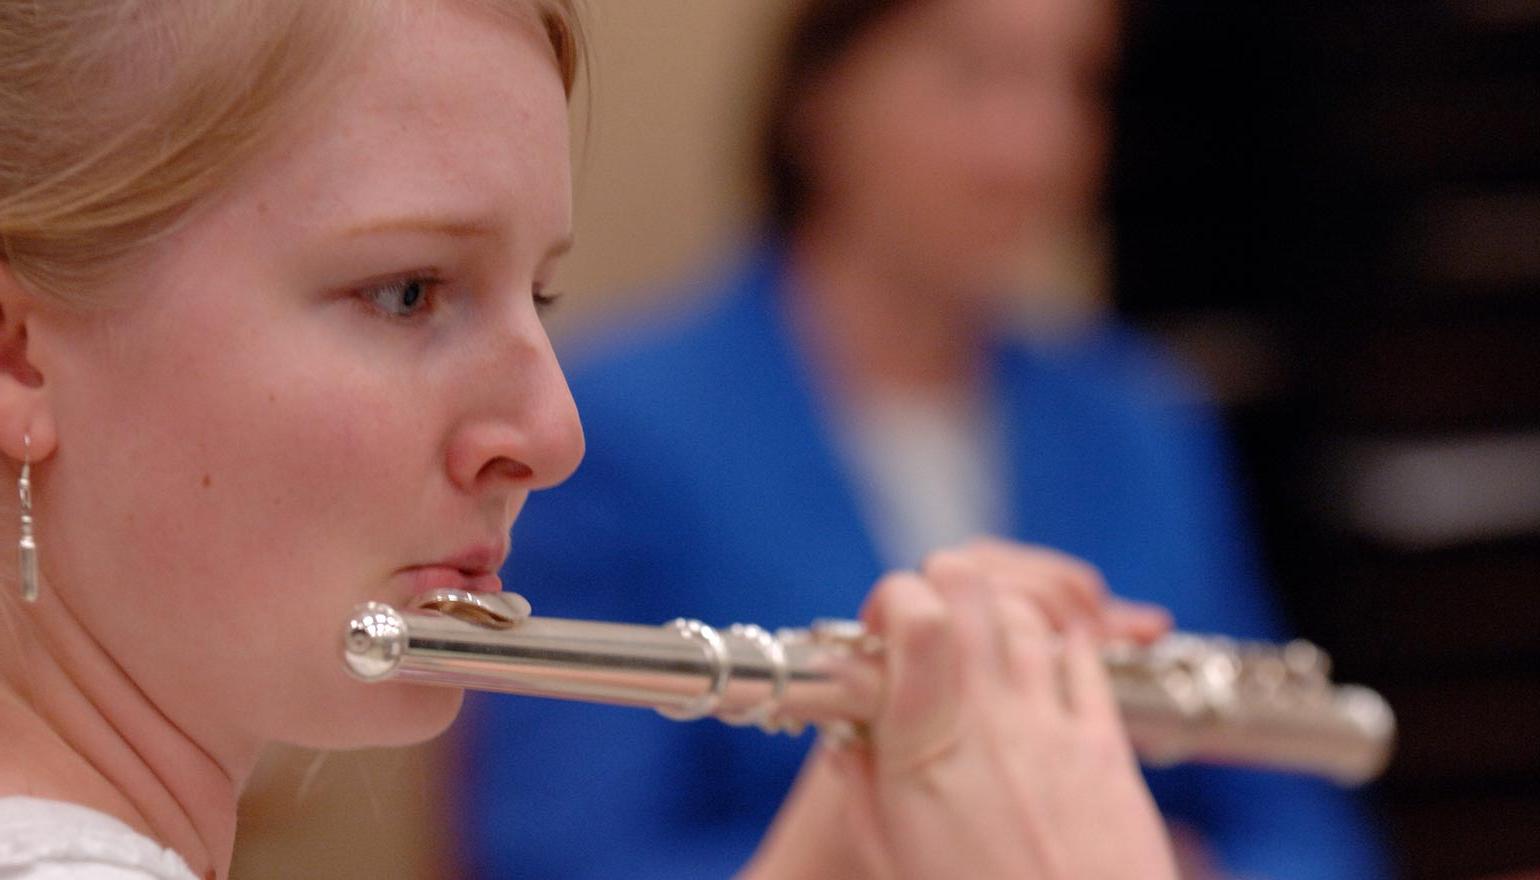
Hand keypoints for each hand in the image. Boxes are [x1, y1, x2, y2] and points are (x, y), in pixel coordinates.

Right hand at [743, 540, 1178, 879]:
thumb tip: (848, 738)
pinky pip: (1085, 657)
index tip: (886, 627)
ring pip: (1028, 611)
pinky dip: (1063, 639)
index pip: (916, 617)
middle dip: (946, 583)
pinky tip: (1045, 654)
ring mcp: (1053, 727)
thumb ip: (865, 787)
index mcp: (923, 751)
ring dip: (999, 609)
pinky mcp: (1106, 745)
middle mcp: (990, 722)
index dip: (896, 597)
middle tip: (933, 619)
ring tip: (983, 642)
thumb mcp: (894, 855)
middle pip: (973, 589)